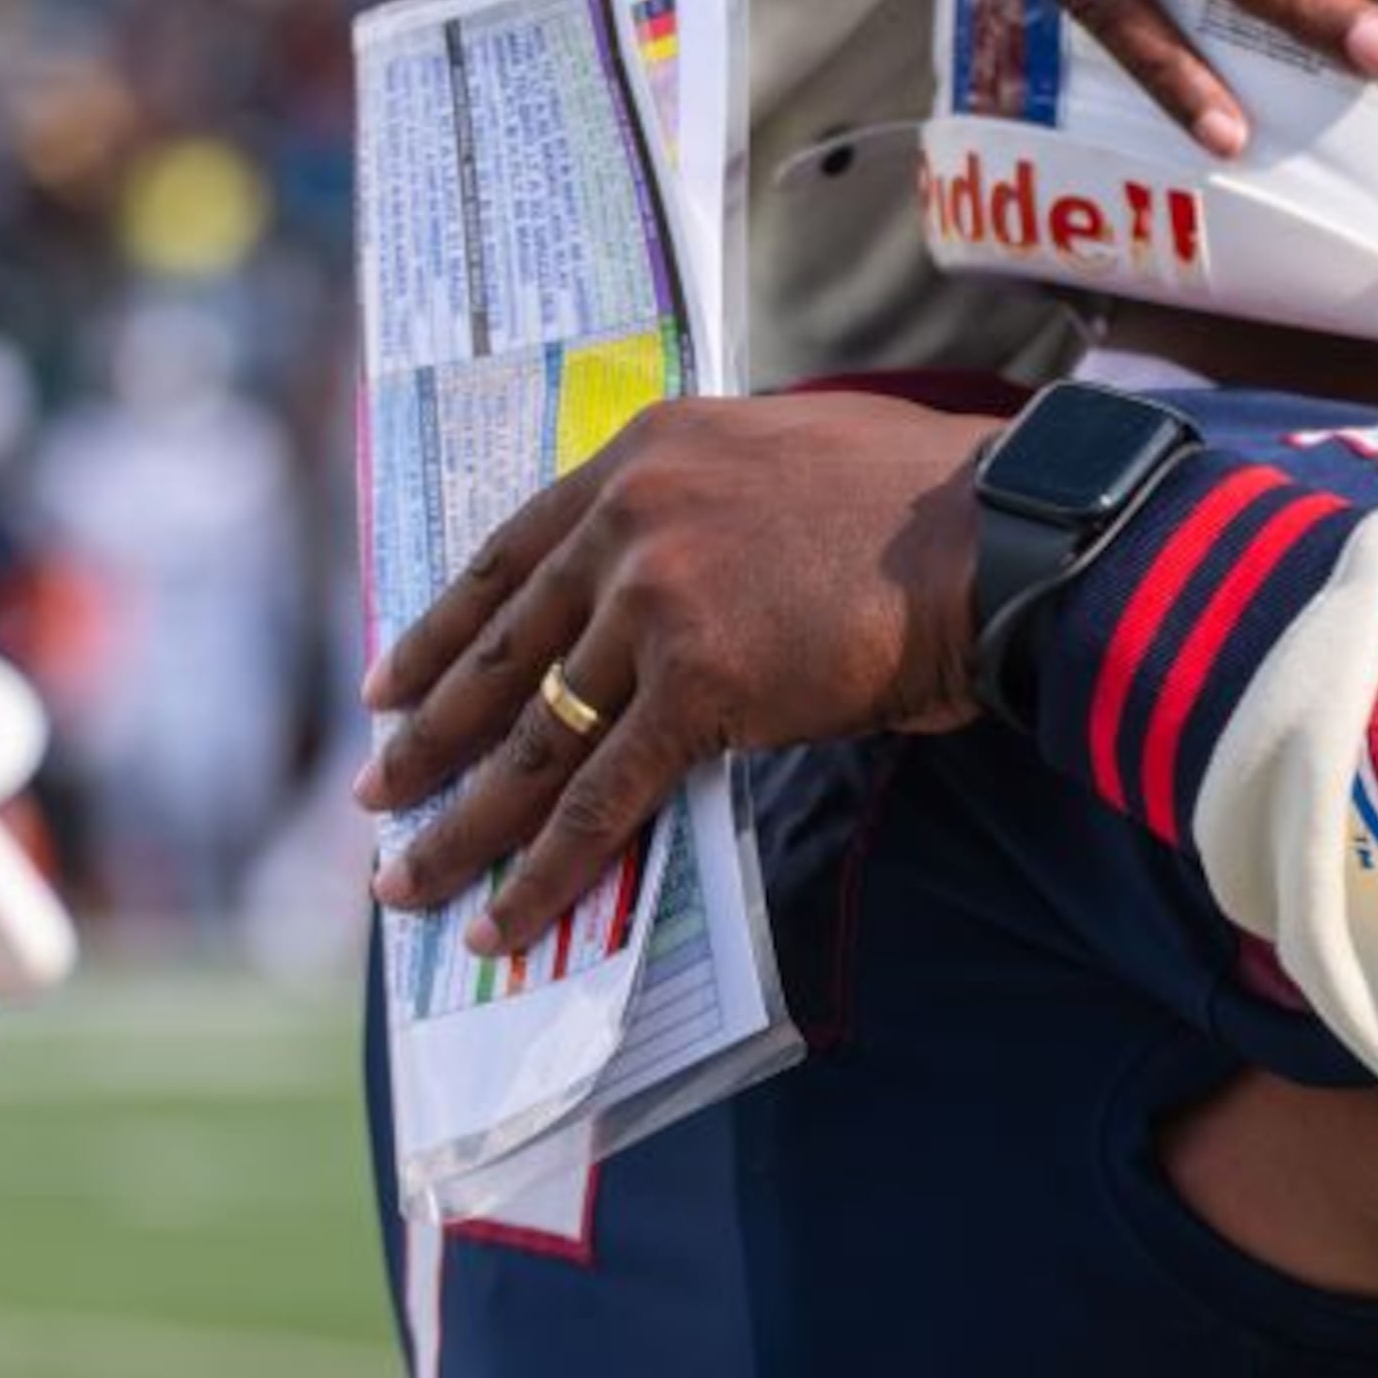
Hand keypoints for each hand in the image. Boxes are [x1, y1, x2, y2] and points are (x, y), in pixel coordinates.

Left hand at [355, 391, 998, 950]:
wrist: (1004, 530)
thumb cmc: (928, 504)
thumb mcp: (786, 461)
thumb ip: (711, 508)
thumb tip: (683, 587)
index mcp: (646, 455)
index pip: (508, 556)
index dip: (440, 632)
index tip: (388, 683)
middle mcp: (631, 518)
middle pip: (501, 651)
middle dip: (425, 737)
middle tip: (373, 794)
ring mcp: (656, 601)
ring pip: (534, 739)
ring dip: (462, 825)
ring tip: (406, 884)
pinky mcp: (698, 684)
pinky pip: (601, 798)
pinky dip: (545, 870)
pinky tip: (501, 922)